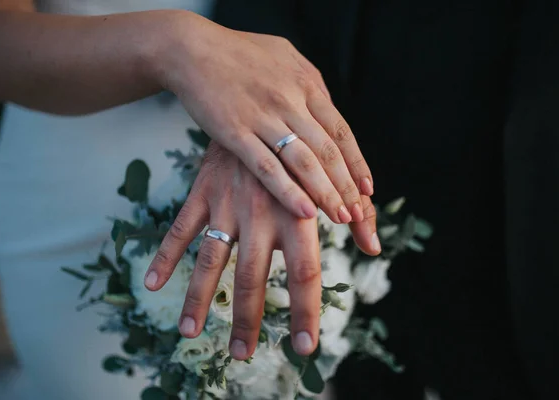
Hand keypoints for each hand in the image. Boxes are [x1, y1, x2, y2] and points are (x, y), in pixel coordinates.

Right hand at [144, 141, 380, 359]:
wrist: (257, 95)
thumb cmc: (303, 143)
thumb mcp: (330, 173)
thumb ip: (356, 211)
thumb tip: (375, 247)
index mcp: (297, 211)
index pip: (305, 271)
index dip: (305, 311)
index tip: (303, 347)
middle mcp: (262, 211)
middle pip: (254, 276)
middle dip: (249, 319)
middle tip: (244, 354)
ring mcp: (228, 202)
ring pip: (211, 259)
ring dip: (200, 298)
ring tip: (190, 333)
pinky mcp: (203, 190)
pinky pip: (181, 227)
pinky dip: (166, 255)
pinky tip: (153, 284)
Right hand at [152, 11, 373, 224]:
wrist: (191, 48)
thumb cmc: (239, 52)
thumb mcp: (285, 56)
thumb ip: (309, 83)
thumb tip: (329, 107)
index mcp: (305, 84)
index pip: (340, 130)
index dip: (356, 162)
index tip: (368, 189)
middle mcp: (290, 101)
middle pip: (327, 151)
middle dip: (347, 186)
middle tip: (358, 214)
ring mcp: (263, 117)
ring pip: (304, 161)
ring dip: (326, 192)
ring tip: (341, 218)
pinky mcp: (235, 132)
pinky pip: (267, 167)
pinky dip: (288, 191)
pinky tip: (305, 211)